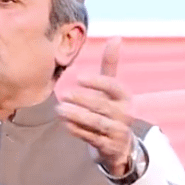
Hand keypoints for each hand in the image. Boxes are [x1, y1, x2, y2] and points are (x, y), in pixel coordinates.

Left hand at [57, 37, 133, 175]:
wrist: (121, 145)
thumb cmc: (112, 109)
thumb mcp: (113, 89)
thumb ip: (110, 65)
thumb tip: (116, 37)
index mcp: (125, 97)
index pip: (113, 86)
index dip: (97, 82)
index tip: (79, 78)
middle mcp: (125, 114)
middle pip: (102, 105)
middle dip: (82, 100)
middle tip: (63, 95)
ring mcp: (118, 132)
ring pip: (97, 122)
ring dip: (77, 116)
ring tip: (59, 110)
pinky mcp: (110, 147)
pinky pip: (92, 138)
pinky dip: (78, 131)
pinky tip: (65, 124)